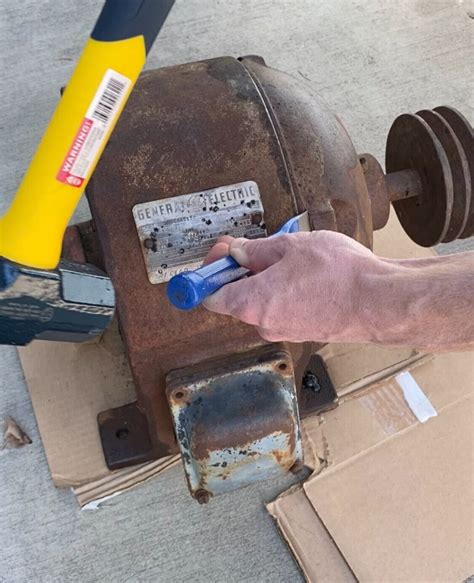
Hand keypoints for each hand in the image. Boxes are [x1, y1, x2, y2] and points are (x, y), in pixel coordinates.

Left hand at [203, 231, 389, 343]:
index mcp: (252, 303)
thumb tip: (237, 252)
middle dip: (242, 271)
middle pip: (237, 298)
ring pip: (264, 302)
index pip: (211, 296)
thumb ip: (256, 250)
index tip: (220, 255)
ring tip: (293, 259)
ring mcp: (286, 331)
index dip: (210, 273)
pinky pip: (284, 309)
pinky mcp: (305, 332)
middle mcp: (264, 324)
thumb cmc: (340, 274)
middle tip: (257, 248)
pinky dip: (286, 292)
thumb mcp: (291, 247)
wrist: (381, 301)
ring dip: (268, 280)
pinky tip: (308, 275)